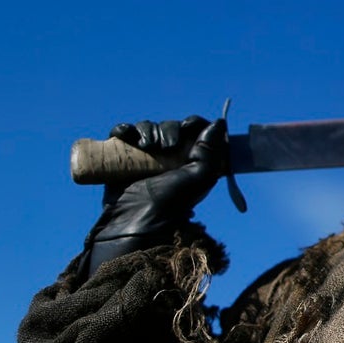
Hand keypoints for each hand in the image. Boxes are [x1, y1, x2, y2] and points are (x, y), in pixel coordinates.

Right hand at [84, 116, 227, 274]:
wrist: (135, 220)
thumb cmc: (172, 202)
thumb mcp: (200, 176)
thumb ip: (211, 150)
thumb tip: (219, 122)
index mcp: (192, 160)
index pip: (195, 130)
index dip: (193, 123)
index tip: (188, 126)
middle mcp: (170, 156)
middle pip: (170, 126)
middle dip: (168, 130)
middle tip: (166, 146)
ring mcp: (146, 156)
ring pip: (147, 128)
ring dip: (146, 130)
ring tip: (146, 146)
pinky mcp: (124, 158)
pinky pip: (124, 135)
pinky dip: (124, 130)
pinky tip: (125, 135)